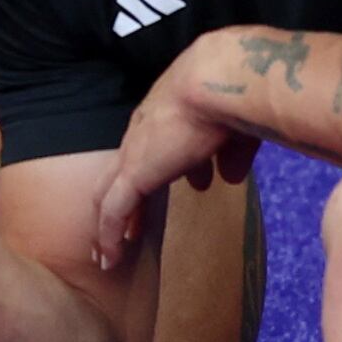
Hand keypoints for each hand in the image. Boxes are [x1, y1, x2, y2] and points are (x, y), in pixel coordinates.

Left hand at [88, 49, 249, 271]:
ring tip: (107, 253)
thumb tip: (231, 177)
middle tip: (120, 234)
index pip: (146, 157)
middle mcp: (142, 136)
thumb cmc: (232, 100)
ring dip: (107, 225)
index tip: (149, 207)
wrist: (219, 82)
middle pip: (119, 176)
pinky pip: (113, 211)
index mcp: (163, 123)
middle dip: (119, 206)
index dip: (145, 183)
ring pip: (107, 194)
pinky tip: (110, 258)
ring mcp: (134, 154)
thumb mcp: (234, 134)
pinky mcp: (134, 172)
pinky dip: (108, 235)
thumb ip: (231, 155)